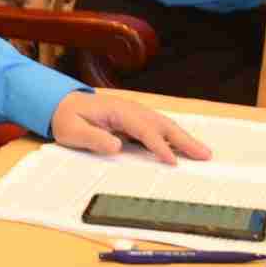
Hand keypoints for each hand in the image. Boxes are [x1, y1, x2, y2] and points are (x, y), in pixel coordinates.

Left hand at [47, 95, 210, 165]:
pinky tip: (184, 149)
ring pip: (164, 126)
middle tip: (205, 155)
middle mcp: (130, 110)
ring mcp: (134, 114)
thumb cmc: (66, 118)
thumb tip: (116, 146)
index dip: (158, 145)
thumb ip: (92, 138)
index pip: (143, 129)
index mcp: (117, 111)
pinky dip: (173, 138)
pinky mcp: (134, 121)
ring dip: (184, 139)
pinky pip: (157, 129)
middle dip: (184, 140)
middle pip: (162, 124)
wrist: (60, 105)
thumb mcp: (71, 131)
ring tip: (203, 153)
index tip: (172, 161)